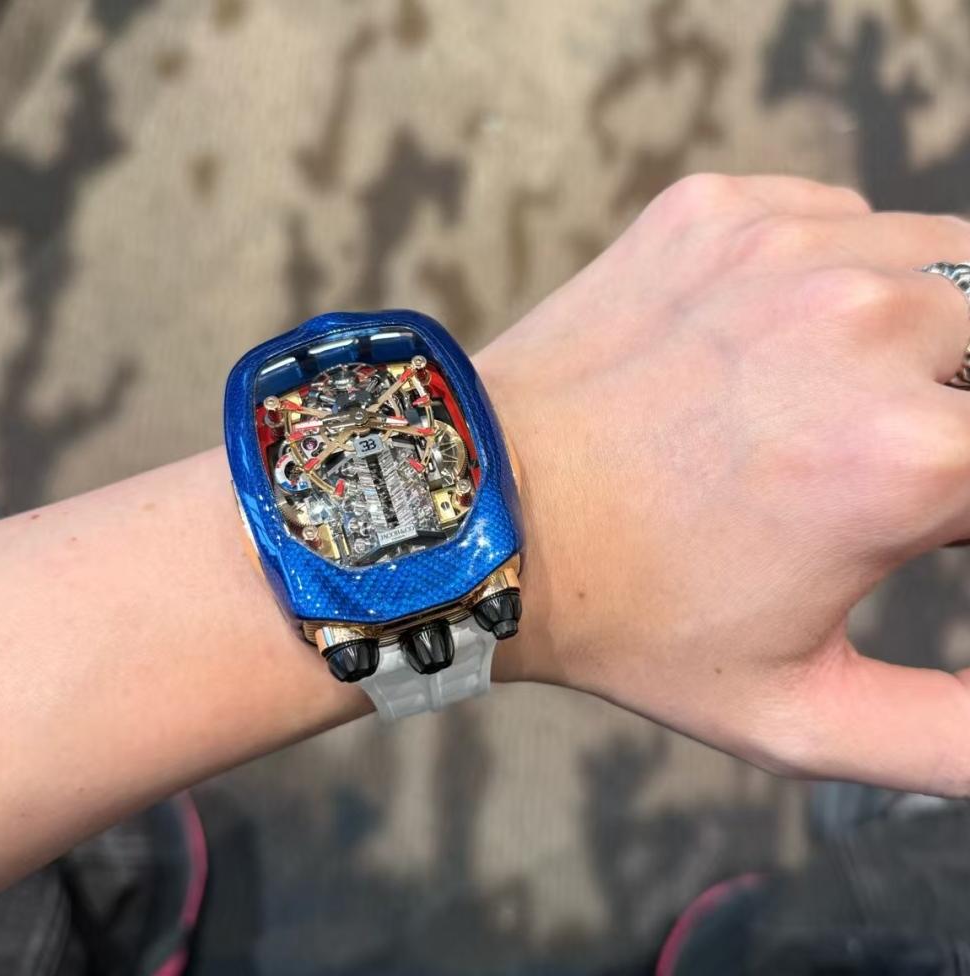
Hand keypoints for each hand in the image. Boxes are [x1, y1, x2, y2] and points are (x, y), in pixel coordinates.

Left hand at [477, 174, 969, 795]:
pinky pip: (839, 220)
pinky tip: (777, 341)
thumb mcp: (798, 717)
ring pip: (941, 262)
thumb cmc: (630, 622)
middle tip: (898, 460)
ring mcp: (783, 251)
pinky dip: (841, 273)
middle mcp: (861, 325)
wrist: (486, 517)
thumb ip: (952, 738)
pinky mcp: (717, 214)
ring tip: (846, 404)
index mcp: (907, 457)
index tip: (932, 522)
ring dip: (928, 335)